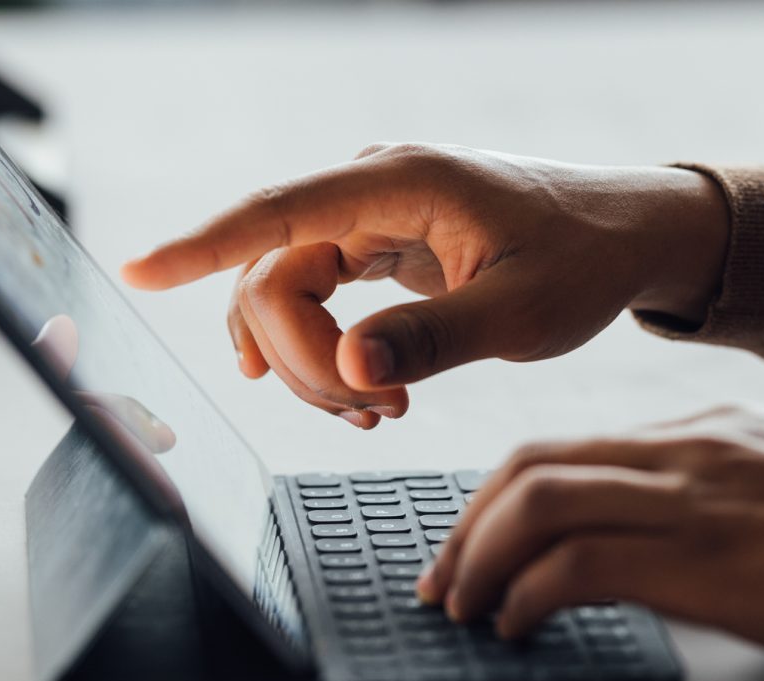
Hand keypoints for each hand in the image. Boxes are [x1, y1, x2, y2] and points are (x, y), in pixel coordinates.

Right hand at [122, 143, 727, 427]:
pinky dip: (329, 353)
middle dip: (302, 358)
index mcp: (402, 182)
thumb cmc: (584, 263)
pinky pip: (319, 298)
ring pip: (289, 294)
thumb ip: (435, 339)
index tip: (135, 271)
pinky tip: (360, 394)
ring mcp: (374, 216)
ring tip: (380, 412)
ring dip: (314, 365)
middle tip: (372, 414)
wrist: (628, 239)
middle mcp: (374, 188)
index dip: (200, 246)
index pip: (276, 214)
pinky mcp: (382, 245)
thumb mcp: (521, 314)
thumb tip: (351, 366)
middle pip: (274, 275)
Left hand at [418, 406, 763, 669]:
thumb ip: (723, 490)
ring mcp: (694, 496)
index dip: (501, 496)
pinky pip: (577, 562)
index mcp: (708, 428)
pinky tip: (520, 626)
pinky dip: (526, 594)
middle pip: (531, 464)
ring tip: (465, 608)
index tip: (478, 540)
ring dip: (479, 559)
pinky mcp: (705, 557)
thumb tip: (663, 535)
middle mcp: (688, 448)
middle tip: (444, 578)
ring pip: (537, 502)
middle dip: (466, 523)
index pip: (570, 446)